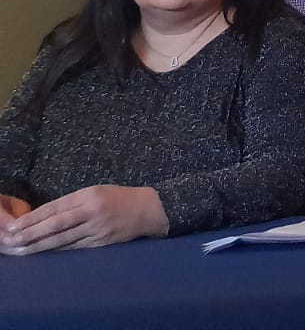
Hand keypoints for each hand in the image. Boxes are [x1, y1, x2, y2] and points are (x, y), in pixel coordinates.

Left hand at [1, 186, 166, 254]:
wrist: (150, 209)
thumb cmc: (120, 198)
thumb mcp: (97, 192)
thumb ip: (73, 203)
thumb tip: (45, 217)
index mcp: (90, 196)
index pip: (55, 208)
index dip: (33, 218)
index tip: (14, 226)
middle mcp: (92, 212)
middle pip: (56, 225)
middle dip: (31, 234)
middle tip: (12, 241)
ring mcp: (97, 229)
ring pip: (63, 240)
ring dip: (40, 246)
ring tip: (22, 251)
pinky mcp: (102, 243)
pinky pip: (75, 248)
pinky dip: (58, 252)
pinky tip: (45, 254)